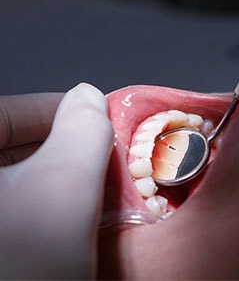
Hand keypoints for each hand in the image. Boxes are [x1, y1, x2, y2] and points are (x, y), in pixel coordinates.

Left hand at [0, 84, 112, 277]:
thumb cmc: (20, 269)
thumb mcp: (62, 192)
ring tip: (97, 187)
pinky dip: (50, 209)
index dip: (61, 111)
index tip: (99, 119)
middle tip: (106, 158)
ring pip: (20, 182)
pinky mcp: (1, 238)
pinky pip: (20, 212)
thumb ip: (82, 132)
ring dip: (63, 181)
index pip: (9, 113)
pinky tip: (75, 219)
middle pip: (16, 147)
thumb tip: (89, 97)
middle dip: (68, 149)